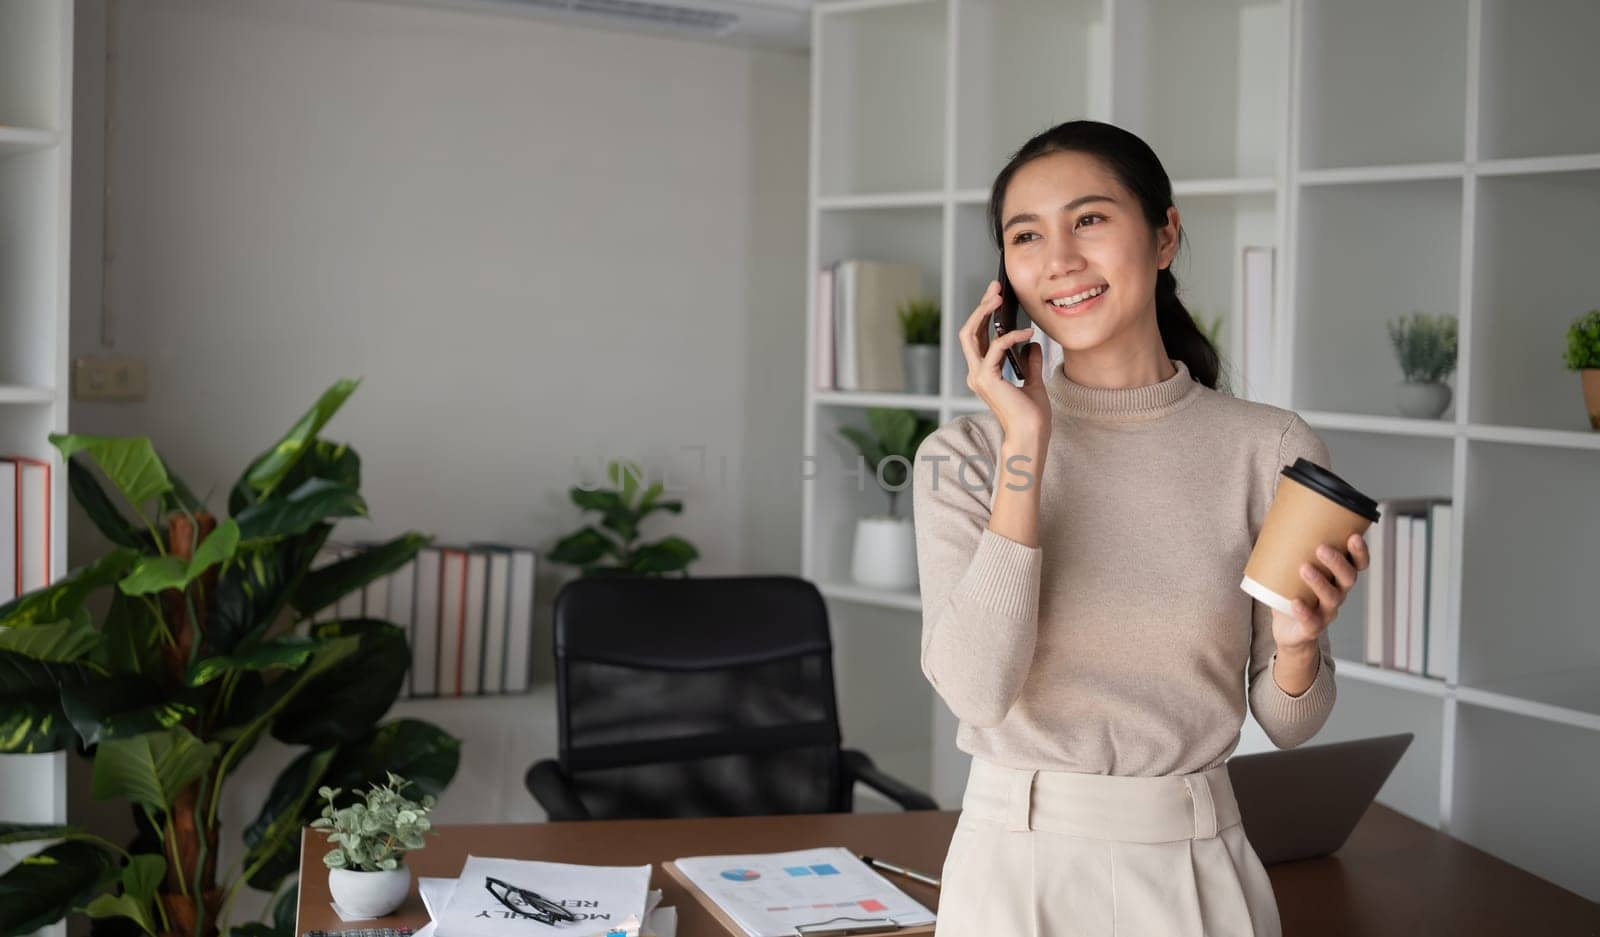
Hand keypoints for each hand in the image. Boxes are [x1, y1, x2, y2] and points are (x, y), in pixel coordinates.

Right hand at [959, 279, 1049, 444]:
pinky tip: (1027, 333)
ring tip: (1000, 297)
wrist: (1032, 435)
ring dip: (984, 312)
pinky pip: (995, 348)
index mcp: (984, 374)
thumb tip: (1033, 344)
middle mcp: (976, 373)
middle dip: (980, 306)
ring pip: (971, 334)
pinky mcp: (987, 378)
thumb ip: (1031, 362)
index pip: (978, 337)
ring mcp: (978, 376)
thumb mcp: (1034, 382)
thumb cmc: (1032, 416)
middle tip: (995, 287)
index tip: (997, 297)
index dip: (984, 315)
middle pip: (969, 331)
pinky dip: (1010, 336)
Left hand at [1271, 532, 1370, 651]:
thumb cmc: (1292, 592)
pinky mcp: (1312, 628)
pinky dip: (1304, 612)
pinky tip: (1295, 603)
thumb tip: (1277, 512)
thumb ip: (1290, 546)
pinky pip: (1311, 622)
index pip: (1357, 564)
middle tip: (1322, 549)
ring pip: (1332, 598)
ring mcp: (1326, 612)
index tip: (1353, 537)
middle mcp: (1338, 593)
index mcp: (1338, 578)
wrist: (1288, 630)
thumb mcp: (1293, 568)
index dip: (1360, 552)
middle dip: (1337, 563)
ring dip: (1320, 582)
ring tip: (1304, 568)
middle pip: (1347, 578)